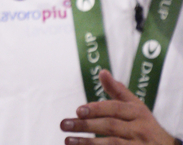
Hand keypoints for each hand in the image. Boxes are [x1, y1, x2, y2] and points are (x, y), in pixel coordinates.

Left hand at [61, 69, 177, 144]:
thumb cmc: (146, 125)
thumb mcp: (137, 106)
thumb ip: (118, 91)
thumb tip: (101, 71)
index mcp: (137, 113)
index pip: (115, 109)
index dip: (96, 109)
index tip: (77, 110)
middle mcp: (139, 130)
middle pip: (110, 127)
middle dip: (85, 126)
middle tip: (64, 124)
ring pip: (112, 144)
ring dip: (88, 143)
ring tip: (68, 141)